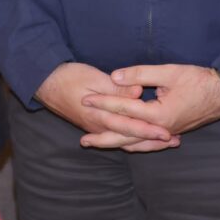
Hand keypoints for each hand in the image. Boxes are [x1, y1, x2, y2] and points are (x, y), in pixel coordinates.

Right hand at [33, 62, 173, 152]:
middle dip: (152, 141)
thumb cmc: (69, 77)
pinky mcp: (94, 124)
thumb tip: (138, 92)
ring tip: (164, 142)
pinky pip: (116, 137)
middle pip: (130, 139)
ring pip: (124, 140)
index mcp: (100, 116)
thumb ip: (116, 87)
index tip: (168, 132)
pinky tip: (141, 139)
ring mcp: (96, 127)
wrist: (45, 83)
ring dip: (144, 142)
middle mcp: (99, 127)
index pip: (130, 126)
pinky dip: (131, 139)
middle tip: (174, 141)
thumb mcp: (93, 77)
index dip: (150, 130)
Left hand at [80, 64, 219, 146]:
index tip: (86, 99)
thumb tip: (115, 77)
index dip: (104, 102)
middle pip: (126, 136)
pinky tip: (125, 144)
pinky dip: (134, 144)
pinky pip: (147, 142)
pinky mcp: (172, 131)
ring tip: (98, 144)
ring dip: (116, 143)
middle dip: (103, 136)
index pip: (124, 108)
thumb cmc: (199, 80)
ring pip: (136, 143)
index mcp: (158, 114)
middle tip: (82, 139)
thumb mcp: (169, 72)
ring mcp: (167, 132)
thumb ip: (140, 74)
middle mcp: (161, 128)